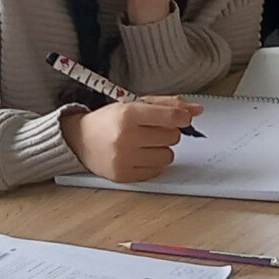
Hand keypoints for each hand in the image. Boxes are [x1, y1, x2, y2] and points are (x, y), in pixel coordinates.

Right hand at [62, 97, 199, 181]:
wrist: (80, 140)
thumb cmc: (110, 120)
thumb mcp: (136, 103)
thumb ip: (168, 104)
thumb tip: (198, 109)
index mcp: (128, 114)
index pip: (172, 117)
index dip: (182, 117)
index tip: (180, 118)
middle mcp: (125, 136)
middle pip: (173, 136)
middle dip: (167, 132)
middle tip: (151, 130)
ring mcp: (124, 158)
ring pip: (168, 155)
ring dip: (161, 149)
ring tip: (145, 143)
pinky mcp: (123, 175)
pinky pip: (157, 171)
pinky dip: (152, 163)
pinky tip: (139, 155)